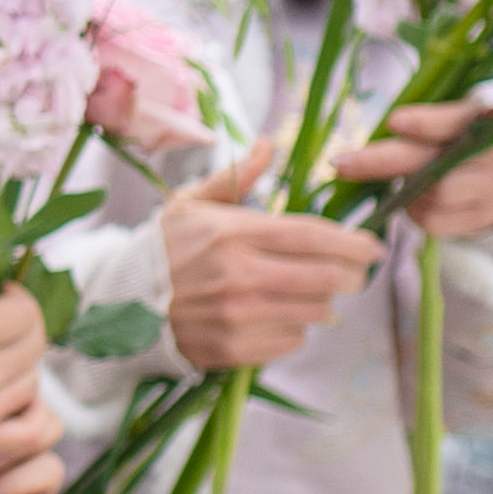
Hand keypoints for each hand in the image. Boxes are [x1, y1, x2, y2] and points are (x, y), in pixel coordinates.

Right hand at [0, 279, 55, 493]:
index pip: (22, 312)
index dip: (18, 298)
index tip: (0, 296)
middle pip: (36, 344)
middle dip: (23, 327)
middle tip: (0, 326)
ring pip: (33, 384)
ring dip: (21, 369)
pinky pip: (33, 431)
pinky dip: (33, 416)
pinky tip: (11, 406)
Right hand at [151, 141, 387, 371]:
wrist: (117, 304)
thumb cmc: (162, 249)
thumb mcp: (191, 203)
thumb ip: (237, 177)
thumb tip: (268, 143)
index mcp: (233, 233)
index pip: (314, 236)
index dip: (353, 242)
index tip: (374, 246)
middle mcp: (239, 275)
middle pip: (325, 277)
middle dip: (352, 275)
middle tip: (356, 273)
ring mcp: (237, 316)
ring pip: (314, 311)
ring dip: (323, 303)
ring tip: (315, 295)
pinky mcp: (233, 350)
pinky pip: (291, 340)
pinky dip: (295, 329)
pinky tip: (280, 317)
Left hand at [330, 93, 492, 243]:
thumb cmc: (457, 141)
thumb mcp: (448, 120)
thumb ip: (418, 125)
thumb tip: (364, 143)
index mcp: (481, 119)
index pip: (454, 121)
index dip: (426, 123)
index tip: (394, 121)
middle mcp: (491, 155)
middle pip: (433, 165)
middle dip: (382, 163)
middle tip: (340, 164)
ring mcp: (491, 190)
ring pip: (433, 196)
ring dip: (406, 192)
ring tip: (405, 182)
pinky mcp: (481, 219)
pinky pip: (433, 222)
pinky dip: (415, 213)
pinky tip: (417, 201)